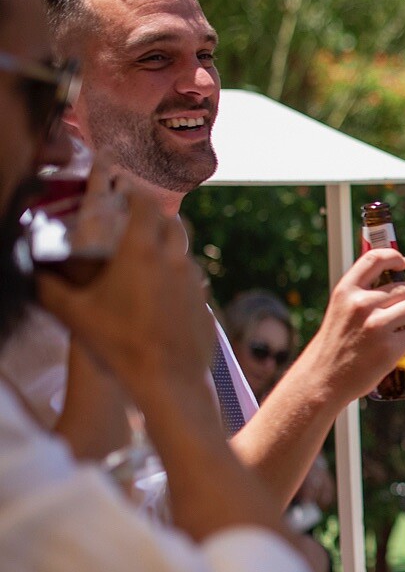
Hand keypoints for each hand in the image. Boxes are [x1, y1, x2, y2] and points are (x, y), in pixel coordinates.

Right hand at [37, 192, 213, 393]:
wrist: (169, 379)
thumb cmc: (119, 343)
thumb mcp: (74, 314)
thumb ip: (49, 289)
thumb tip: (32, 273)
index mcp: (142, 251)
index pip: (146, 206)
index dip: (136, 195)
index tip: (127, 192)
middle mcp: (174, 260)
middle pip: (173, 223)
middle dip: (157, 217)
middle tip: (138, 220)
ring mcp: (195, 281)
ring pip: (184, 252)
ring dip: (170, 248)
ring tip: (149, 257)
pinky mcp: (205, 302)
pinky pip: (193, 280)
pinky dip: (179, 277)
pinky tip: (164, 293)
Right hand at [291, 248, 404, 405]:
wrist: (323, 380)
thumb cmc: (334, 347)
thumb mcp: (339, 312)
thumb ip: (361, 297)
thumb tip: (395, 285)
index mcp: (346, 291)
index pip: (374, 259)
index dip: (394, 256)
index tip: (404, 262)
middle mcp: (361, 304)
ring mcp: (377, 326)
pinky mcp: (390, 347)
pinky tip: (403, 346)